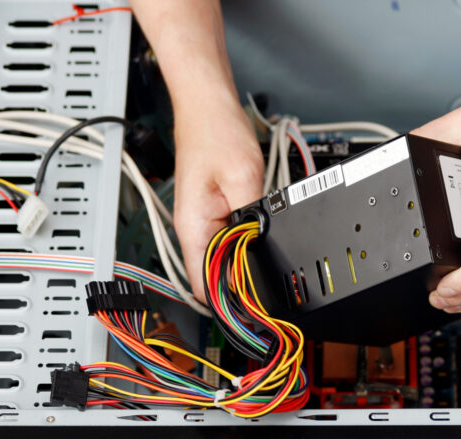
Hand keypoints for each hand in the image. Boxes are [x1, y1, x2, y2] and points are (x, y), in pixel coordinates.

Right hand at [173, 100, 263, 300]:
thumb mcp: (245, 177)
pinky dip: (242, 244)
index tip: (249, 313)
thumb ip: (254, 219)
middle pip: (213, 276)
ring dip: (242, 263)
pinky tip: (258, 238)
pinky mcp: (211, 211)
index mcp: (193, 226)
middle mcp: (192, 228)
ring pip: (221, 259)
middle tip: (268, 289)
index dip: (226, 303)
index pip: (203, 285)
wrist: (207, 104)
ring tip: (266, 262)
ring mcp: (200, 221)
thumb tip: (261, 249)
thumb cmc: (217, 131)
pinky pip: (226, 240)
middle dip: (239, 284)